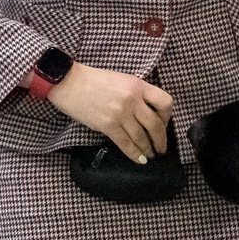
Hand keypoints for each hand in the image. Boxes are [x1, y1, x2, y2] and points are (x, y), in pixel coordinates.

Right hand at [47, 66, 174, 162]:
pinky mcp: (108, 125)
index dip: (167, 116)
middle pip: (155, 125)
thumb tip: (149, 113)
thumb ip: (137, 93)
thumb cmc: (95, 80)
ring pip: (142, 137)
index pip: (165, 102)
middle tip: (161, 148)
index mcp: (138, 85)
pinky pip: (126, 144)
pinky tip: (140, 159)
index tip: (164, 123)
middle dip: (161, 140)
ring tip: (151, 155)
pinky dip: (135, 154)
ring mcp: (120, 114)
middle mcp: (132, 100)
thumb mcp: (123, 80)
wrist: (70, 83)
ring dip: (149, 149)